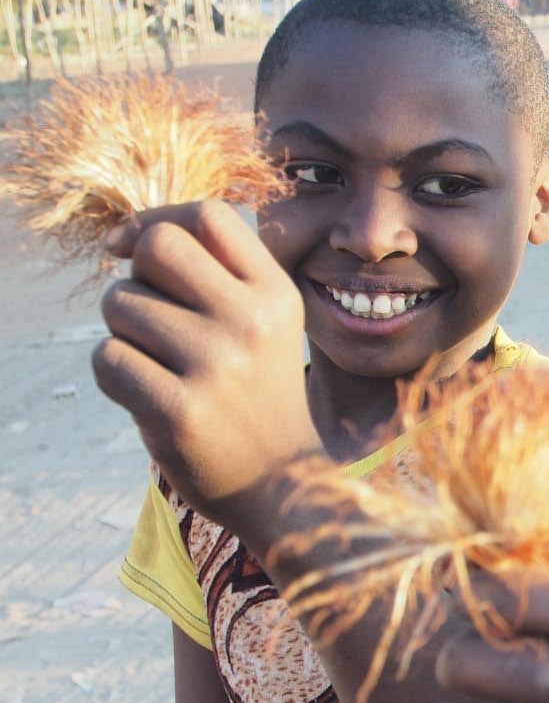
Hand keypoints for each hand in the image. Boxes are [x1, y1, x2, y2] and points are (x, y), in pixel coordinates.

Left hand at [92, 201, 321, 531]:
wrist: (284, 487)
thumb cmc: (259, 397)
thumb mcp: (267, 326)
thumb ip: (221, 276)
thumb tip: (135, 236)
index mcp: (278, 295)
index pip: (209, 216)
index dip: (157, 221)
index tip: (132, 249)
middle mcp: (252, 322)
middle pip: (158, 247)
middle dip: (135, 275)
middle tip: (148, 317)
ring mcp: (217, 367)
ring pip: (120, 303)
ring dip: (123, 331)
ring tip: (161, 367)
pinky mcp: (180, 411)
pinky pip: (109, 358)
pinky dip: (116, 375)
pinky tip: (150, 398)